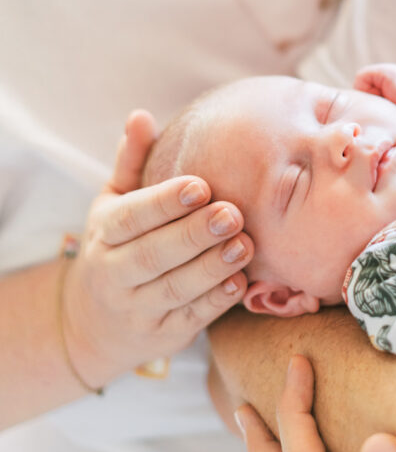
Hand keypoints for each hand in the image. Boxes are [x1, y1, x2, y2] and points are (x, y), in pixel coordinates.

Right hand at [62, 109, 253, 387]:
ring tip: (245, 244)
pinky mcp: (162, 335)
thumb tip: (140, 116)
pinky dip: (215, 303)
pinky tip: (240, 282)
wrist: (94, 323)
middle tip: (232, 214)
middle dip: (194, 235)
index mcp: (104, 233)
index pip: (130, 217)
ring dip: (211, 268)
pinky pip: (189, 319)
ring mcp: (136, 309)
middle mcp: (114, 273)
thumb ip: (132, 162)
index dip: (163, 203)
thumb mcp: (114, 203)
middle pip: (152, 255)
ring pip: (173, 290)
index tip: (200, 185)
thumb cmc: (118, 245)